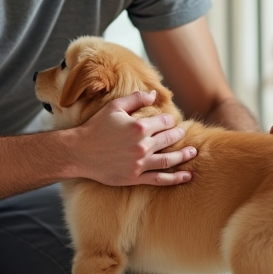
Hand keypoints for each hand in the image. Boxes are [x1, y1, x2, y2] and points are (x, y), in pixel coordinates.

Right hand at [73, 91, 195, 185]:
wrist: (79, 152)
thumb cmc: (95, 127)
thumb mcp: (114, 107)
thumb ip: (135, 99)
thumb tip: (154, 94)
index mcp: (139, 127)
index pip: (164, 122)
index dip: (169, 120)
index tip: (170, 121)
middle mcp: (142, 145)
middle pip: (169, 139)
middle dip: (178, 135)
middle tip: (184, 133)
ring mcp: (140, 163)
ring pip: (169, 160)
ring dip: (184, 155)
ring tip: (193, 152)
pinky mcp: (135, 178)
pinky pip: (160, 179)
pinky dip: (176, 178)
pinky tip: (187, 176)